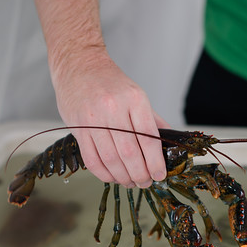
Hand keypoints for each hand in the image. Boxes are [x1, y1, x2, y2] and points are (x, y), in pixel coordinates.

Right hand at [52, 49, 168, 187]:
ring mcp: (93, 119)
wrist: (78, 64)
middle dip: (140, 174)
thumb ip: (152, 120)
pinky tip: (112, 176)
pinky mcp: (78, 128)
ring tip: (130, 182)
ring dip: (122, 177)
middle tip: (145, 182)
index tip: (159, 174)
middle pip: (130, 153)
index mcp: (134, 99)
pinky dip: (103, 174)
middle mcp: (113, 109)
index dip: (155, 162)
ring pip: (110, 159)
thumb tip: (168, 144)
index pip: (148, 138)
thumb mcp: (136, 94)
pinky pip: (91, 159)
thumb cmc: (109, 81)